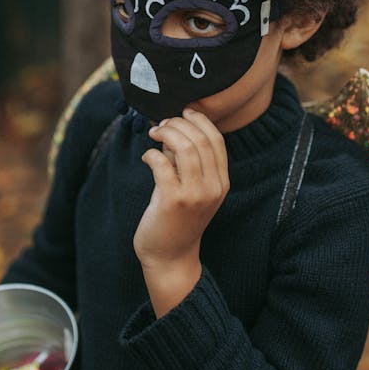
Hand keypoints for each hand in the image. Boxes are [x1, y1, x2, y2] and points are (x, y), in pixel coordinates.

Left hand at [137, 108, 228, 316]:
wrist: (171, 257)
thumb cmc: (178, 219)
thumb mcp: (192, 189)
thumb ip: (188, 161)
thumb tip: (172, 129)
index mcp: (222, 182)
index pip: (216, 139)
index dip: (199, 120)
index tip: (183, 113)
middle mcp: (213, 187)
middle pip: (201, 139)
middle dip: (178, 124)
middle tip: (162, 125)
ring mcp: (195, 195)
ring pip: (185, 148)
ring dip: (166, 134)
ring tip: (154, 134)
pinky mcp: (173, 201)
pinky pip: (162, 164)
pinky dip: (151, 154)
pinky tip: (147, 158)